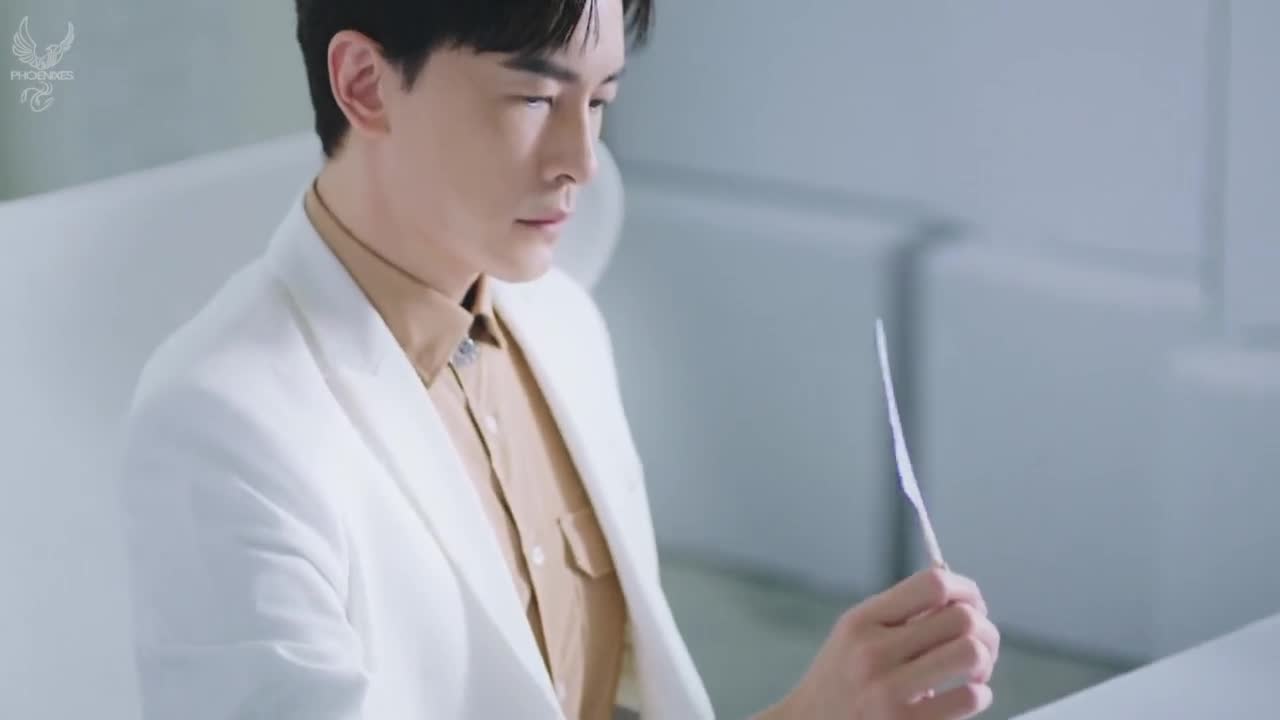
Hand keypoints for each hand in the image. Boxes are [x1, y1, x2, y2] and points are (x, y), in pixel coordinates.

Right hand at [758, 567, 999, 719]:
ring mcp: (889, 692)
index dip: (965, 588)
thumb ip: (900, 612)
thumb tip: (961, 594)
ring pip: (970, 654)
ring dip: (985, 659)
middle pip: (961, 618)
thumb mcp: (855, 633)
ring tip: (973, 669)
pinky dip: (980, 694)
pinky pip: (968, 698)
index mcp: (862, 621)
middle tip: (979, 639)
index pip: (932, 585)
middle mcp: (874, 653)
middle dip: (984, 626)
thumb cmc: (842, 677)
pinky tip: (966, 694)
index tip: (972, 601)